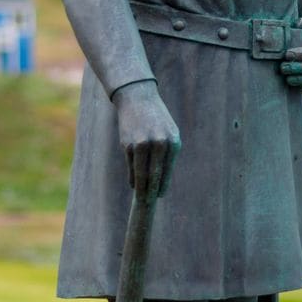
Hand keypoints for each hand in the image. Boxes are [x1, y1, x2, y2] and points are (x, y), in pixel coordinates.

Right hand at [113, 80, 180, 197]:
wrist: (138, 99)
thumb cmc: (156, 119)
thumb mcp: (168, 132)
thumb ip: (167, 154)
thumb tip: (161, 179)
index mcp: (173, 142)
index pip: (167, 171)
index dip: (162, 185)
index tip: (160, 196)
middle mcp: (159, 144)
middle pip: (154, 175)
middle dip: (151, 191)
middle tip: (148, 203)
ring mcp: (142, 145)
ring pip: (141, 174)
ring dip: (140, 188)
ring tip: (141, 198)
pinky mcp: (128, 145)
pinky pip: (130, 166)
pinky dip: (132, 177)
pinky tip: (133, 183)